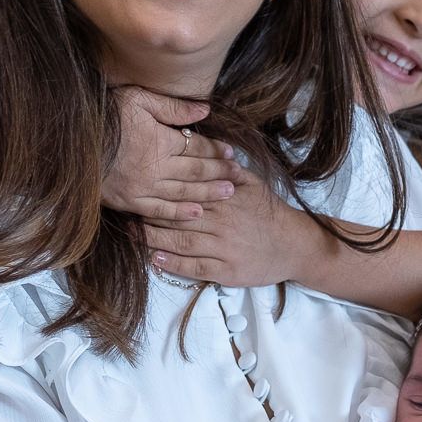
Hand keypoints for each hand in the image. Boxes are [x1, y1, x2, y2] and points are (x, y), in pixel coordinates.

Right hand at [100, 88, 234, 222]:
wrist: (67, 145)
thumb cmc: (102, 116)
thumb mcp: (138, 100)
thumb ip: (173, 107)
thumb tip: (205, 110)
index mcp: (160, 142)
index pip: (197, 147)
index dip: (216, 151)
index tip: (231, 153)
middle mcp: (157, 168)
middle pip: (196, 171)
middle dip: (219, 173)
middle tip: (238, 176)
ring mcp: (143, 188)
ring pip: (184, 192)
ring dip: (208, 193)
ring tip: (228, 194)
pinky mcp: (128, 202)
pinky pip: (160, 211)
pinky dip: (180, 213)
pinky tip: (196, 213)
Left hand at [147, 167, 318, 287]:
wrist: (296, 245)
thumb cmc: (270, 213)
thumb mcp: (254, 184)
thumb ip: (229, 169)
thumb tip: (209, 151)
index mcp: (226, 198)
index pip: (187, 192)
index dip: (161, 190)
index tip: (140, 186)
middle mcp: (224, 222)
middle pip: (179, 216)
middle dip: (150, 214)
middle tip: (126, 210)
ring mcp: (225, 249)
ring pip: (182, 242)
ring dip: (153, 238)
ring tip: (131, 234)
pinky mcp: (228, 271)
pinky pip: (195, 267)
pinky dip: (173, 263)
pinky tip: (155, 259)